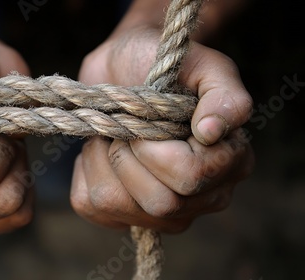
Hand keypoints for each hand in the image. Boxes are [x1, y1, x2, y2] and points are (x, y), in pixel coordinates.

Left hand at [71, 25, 253, 232]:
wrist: (120, 70)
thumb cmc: (160, 63)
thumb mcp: (200, 64)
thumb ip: (223, 94)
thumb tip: (211, 132)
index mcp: (230, 163)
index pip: (191, 177)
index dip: (155, 148)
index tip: (145, 117)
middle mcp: (203, 198)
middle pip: (159, 203)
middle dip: (127, 155)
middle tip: (125, 126)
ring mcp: (164, 214)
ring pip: (118, 205)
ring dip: (101, 159)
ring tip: (112, 134)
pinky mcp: (122, 215)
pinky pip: (92, 206)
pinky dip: (84, 170)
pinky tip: (100, 151)